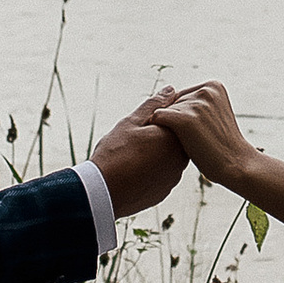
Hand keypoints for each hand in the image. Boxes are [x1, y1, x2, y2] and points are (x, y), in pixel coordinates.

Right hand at [91, 94, 188, 219]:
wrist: (102, 192)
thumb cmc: (115, 153)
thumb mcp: (131, 122)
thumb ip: (154, 105)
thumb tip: (171, 90)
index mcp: (175, 139)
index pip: (179, 121)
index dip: (162, 118)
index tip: (145, 121)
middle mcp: (180, 160)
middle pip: (177, 141)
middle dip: (162, 136)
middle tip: (138, 136)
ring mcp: (173, 178)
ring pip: (170, 159)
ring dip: (159, 154)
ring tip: (134, 153)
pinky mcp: (164, 192)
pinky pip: (163, 176)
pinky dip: (153, 171)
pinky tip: (135, 169)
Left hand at [151, 79, 258, 195]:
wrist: (236, 165)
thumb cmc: (220, 145)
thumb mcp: (213, 114)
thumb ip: (195, 102)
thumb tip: (166, 93)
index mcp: (214, 85)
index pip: (181, 96)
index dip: (183, 116)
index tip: (201, 130)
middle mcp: (205, 90)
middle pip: (171, 102)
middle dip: (176, 121)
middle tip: (197, 138)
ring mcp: (196, 104)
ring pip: (164, 111)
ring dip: (170, 129)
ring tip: (191, 142)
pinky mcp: (184, 119)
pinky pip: (157, 118)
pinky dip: (158, 131)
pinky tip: (175, 144)